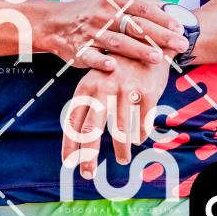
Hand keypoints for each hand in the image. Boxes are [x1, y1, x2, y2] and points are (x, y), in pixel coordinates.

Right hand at [46, 0, 187, 71]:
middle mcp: (103, 14)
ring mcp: (90, 32)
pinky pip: (91, 56)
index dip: (163, 18)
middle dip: (160, 35)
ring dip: (138, 49)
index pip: (142, 8)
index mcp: (113, 1)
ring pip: (117, 41)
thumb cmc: (90, 13)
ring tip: (157, 57)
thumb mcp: (111, 2)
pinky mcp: (78, 49)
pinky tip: (113, 66)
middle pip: (135, 26)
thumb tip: (167, 6)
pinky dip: (101, 60)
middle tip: (181, 44)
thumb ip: (136, 7)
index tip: (180, 28)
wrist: (54, 22)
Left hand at [61, 52, 173, 178]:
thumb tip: (80, 139)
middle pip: (93, 129)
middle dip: (88, 155)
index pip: (74, 120)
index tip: (67, 163)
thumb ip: (89, 106)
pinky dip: (141, 133)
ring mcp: (127, 89)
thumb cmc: (117, 67)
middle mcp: (104, 88)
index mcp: (88, 86)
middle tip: (87, 174)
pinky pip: (143, 122)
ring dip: (121, 150)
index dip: (70, 144)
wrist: (148, 41)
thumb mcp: (98, 80)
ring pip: (121, 131)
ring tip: (123, 159)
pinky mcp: (148, 91)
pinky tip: (139, 138)